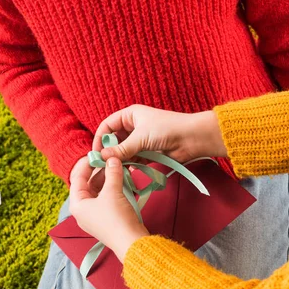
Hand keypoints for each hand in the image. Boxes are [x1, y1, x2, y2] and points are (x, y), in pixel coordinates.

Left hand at [69, 156, 149, 261]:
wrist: (131, 242)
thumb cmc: (116, 219)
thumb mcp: (113, 192)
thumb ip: (112, 173)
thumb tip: (112, 159)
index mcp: (77, 204)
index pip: (77, 178)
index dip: (86, 164)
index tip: (97, 154)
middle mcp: (83, 211)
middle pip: (88, 184)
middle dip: (100, 171)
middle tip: (111, 159)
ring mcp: (94, 216)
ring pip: (99, 191)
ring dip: (109, 179)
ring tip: (119, 168)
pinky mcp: (106, 219)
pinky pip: (107, 199)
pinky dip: (113, 189)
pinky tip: (123, 180)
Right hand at [93, 104, 226, 161]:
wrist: (192, 138)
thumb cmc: (168, 129)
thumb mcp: (141, 138)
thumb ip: (122, 148)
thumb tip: (102, 157)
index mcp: (130, 115)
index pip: (107, 126)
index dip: (100, 138)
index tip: (96, 153)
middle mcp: (134, 126)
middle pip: (114, 140)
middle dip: (109, 152)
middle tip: (104, 165)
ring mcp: (141, 140)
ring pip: (124, 151)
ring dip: (120, 160)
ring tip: (115, 171)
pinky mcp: (148, 152)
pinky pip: (134, 159)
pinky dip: (130, 166)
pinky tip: (127, 173)